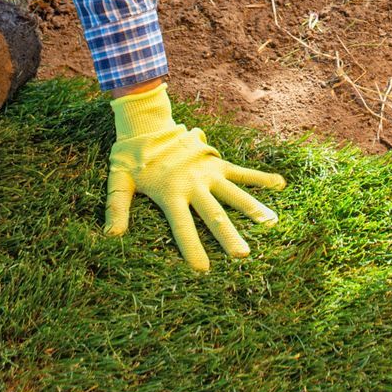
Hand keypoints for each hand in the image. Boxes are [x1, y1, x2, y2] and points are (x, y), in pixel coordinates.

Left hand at [105, 82, 284, 271]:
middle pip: (213, 214)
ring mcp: (207, 171)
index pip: (182, 226)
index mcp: (170, 192)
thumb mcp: (119, 181)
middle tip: (243, 254)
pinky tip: (280, 184)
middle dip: (228, 236)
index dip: (192, 248)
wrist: (147, 122)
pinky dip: (260, 177)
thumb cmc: (130, 156)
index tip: (203, 269)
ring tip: (272, 223)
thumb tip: (111, 236)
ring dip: (253, 208)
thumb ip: (117, 207)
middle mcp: (192, 184)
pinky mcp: (215, 161)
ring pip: (233, 193)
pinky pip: (241, 171)